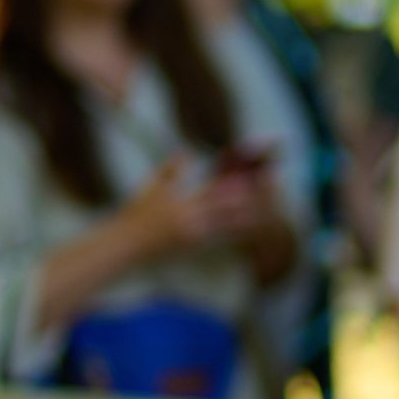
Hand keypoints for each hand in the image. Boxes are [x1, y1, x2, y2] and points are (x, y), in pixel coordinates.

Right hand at [120, 156, 280, 259]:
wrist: (126, 242)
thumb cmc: (137, 213)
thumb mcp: (152, 187)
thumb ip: (171, 170)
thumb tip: (187, 152)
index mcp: (183, 200)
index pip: (215, 189)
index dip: (237, 184)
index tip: (255, 178)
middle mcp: (192, 217)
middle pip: (229, 209)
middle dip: (251, 202)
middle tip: (271, 196)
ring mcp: (195, 234)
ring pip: (229, 226)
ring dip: (248, 219)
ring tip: (268, 214)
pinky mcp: (194, 247)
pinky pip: (219, 238)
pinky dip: (234, 233)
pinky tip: (248, 231)